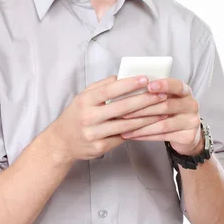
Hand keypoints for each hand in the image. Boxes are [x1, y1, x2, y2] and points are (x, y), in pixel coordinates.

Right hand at [49, 75, 168, 162]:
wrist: (61, 142)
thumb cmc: (75, 115)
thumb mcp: (82, 96)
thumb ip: (100, 86)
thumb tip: (120, 77)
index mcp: (85, 101)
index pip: (110, 90)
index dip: (129, 84)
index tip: (145, 78)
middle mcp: (89, 117)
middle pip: (122, 108)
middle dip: (144, 100)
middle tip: (161, 94)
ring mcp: (94, 134)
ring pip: (126, 125)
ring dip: (146, 118)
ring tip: (161, 111)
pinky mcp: (100, 147)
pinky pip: (123, 137)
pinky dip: (138, 131)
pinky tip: (150, 125)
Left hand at [120, 78, 203, 155]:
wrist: (189, 133)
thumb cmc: (172, 111)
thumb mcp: (169, 98)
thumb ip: (155, 92)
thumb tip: (129, 87)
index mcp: (185, 91)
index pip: (176, 85)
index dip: (163, 85)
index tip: (148, 86)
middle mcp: (191, 104)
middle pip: (166, 105)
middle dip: (143, 109)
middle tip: (124, 111)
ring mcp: (191, 121)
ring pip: (162, 123)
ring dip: (141, 125)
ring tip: (124, 126)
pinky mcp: (187, 136)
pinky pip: (162, 136)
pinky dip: (145, 135)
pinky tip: (133, 135)